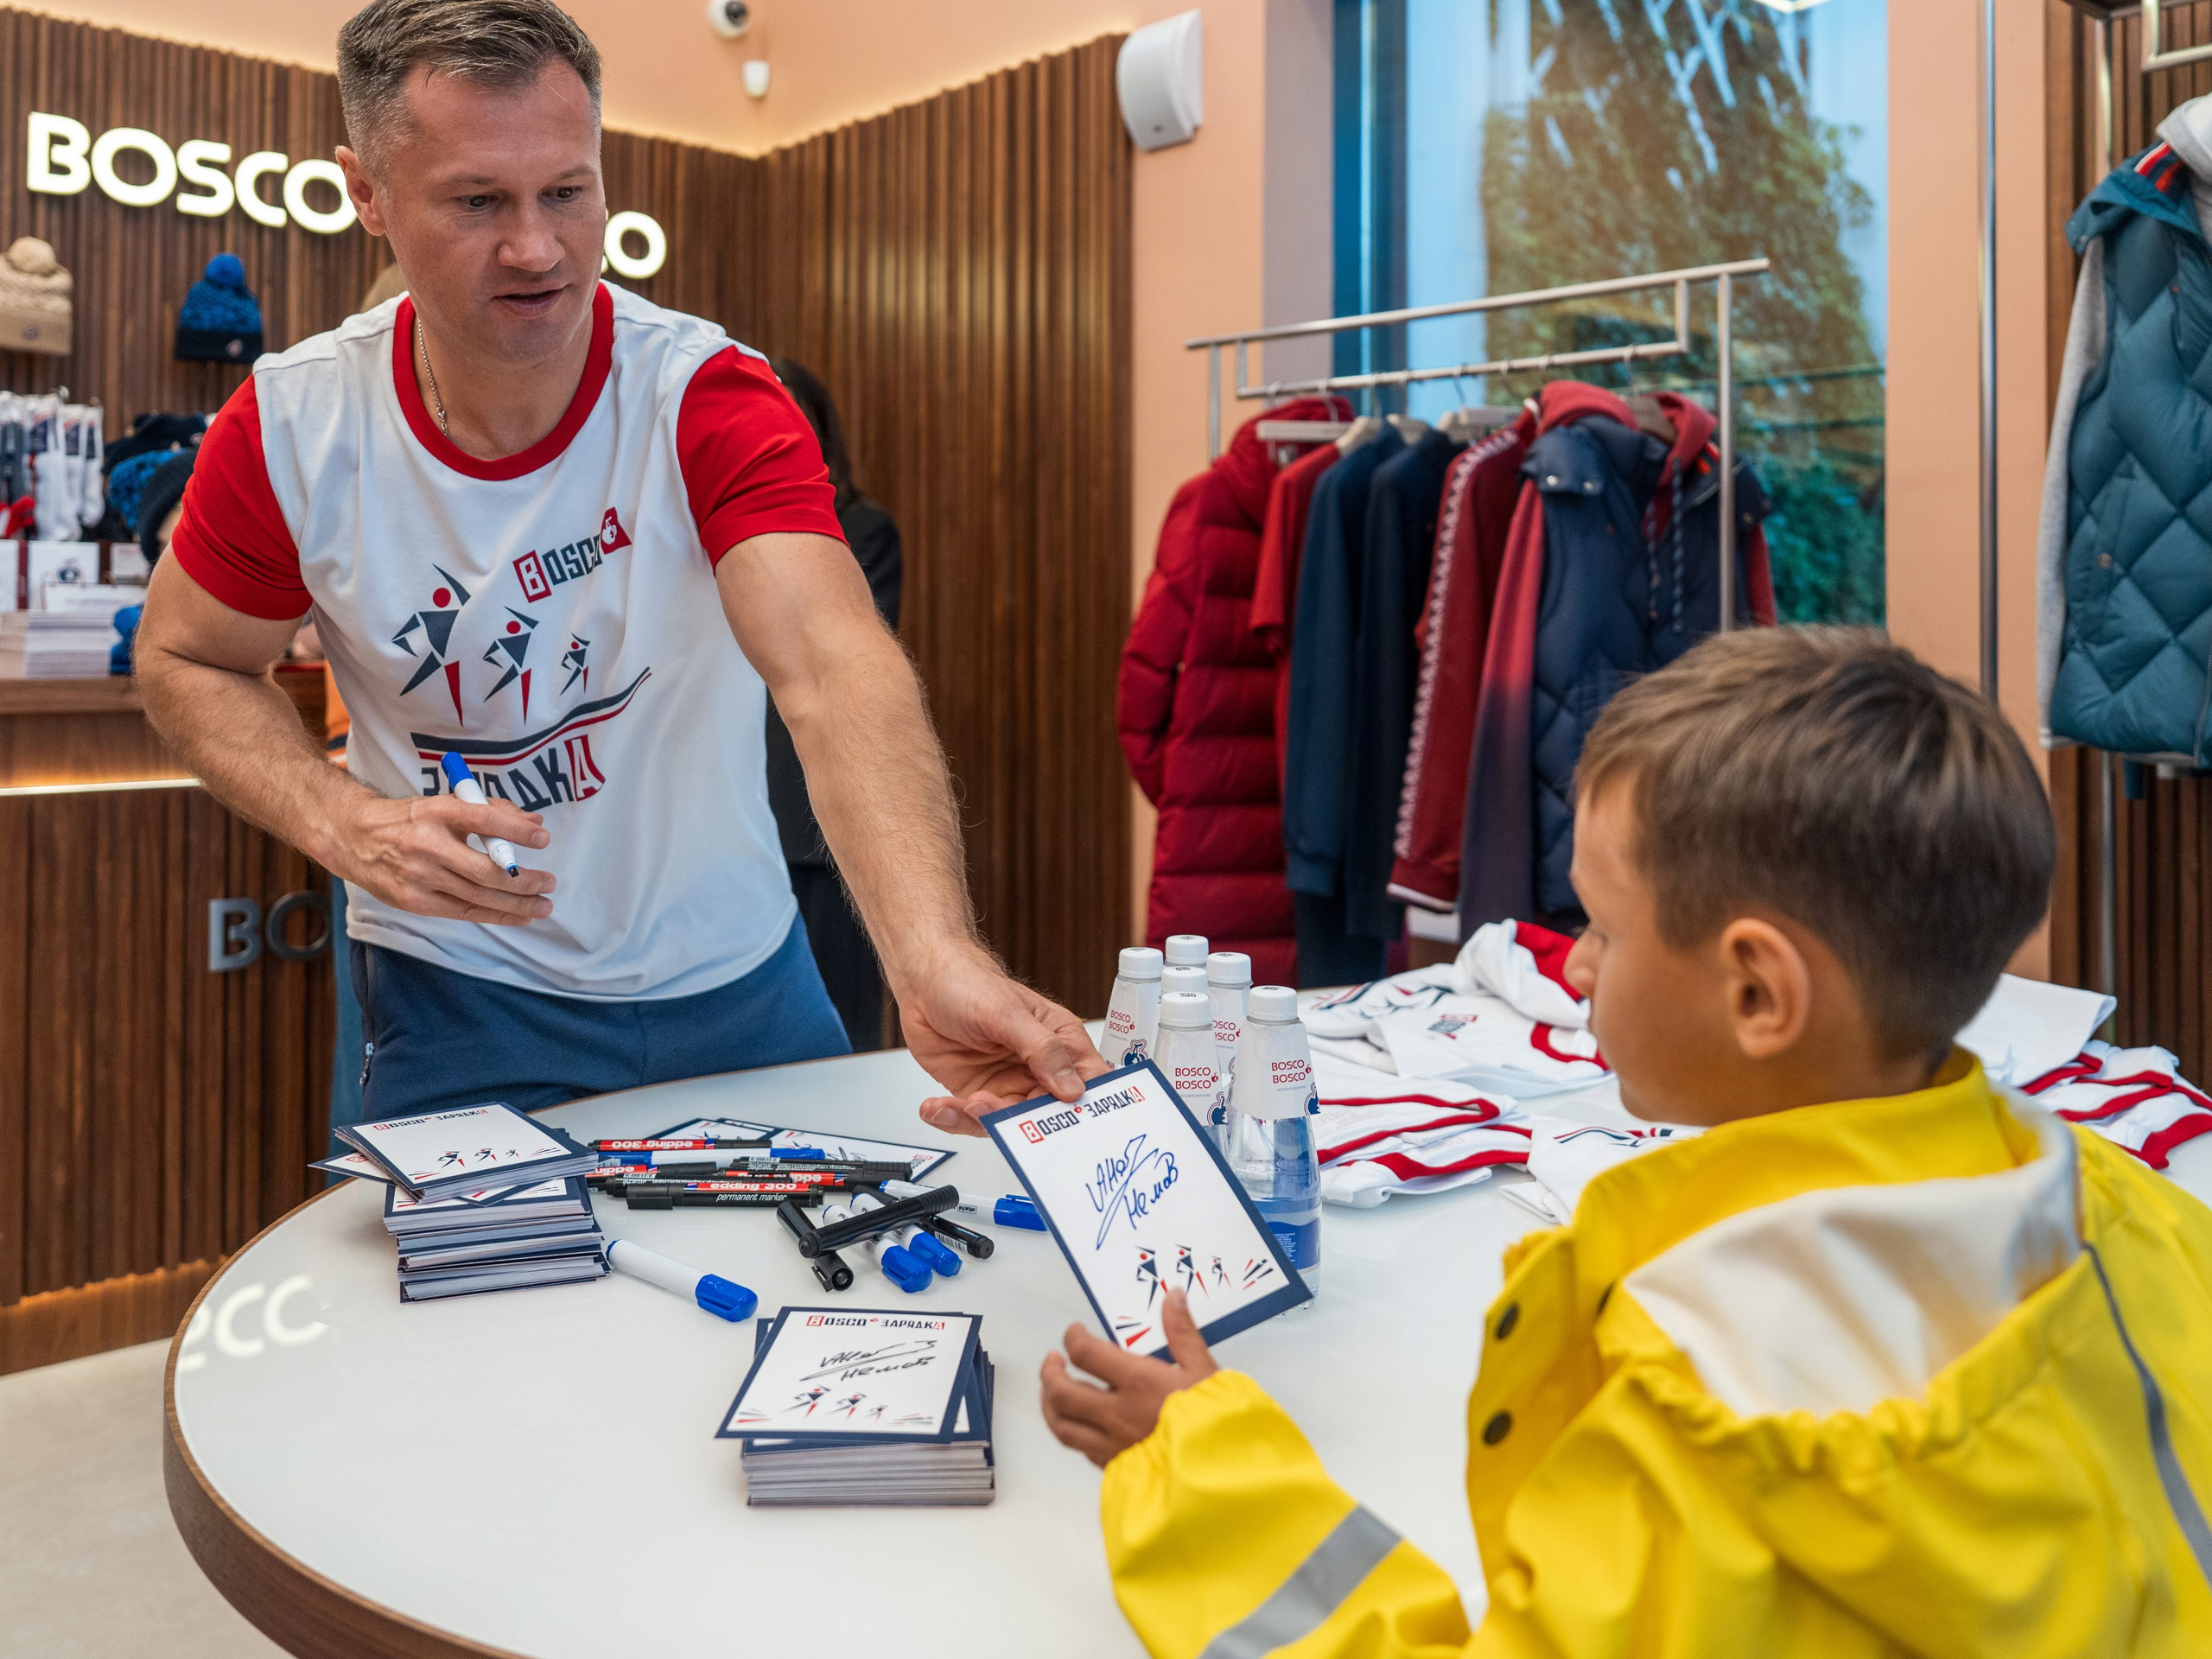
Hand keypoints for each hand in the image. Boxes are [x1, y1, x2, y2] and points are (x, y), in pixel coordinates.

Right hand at [329, 792, 555, 924]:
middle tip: (550, 882)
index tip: (543, 839)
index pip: (482, 819)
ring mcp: (419, 876)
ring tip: (543, 904)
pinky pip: (463, 911)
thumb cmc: (411, 820)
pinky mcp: (414, 901)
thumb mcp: (446, 805)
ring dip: (516, 904)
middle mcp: (427, 844)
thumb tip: (534, 825)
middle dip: (523, 880)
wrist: (355, 838)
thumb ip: (492, 811)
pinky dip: (495, 915)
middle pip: (484, 869)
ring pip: (477, 895)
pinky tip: (519, 916)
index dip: (515, 831)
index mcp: (436, 812)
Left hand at [907, 945, 1109, 1135]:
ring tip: (964, 1104)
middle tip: (999, 1112)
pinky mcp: (976, 1093)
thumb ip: (1042, 1049)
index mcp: (1060, 1042)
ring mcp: (1007, 1083)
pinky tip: (937, 1108)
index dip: (1086, 1108)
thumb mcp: (1008, 1013)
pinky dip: (953, 1119)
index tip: (1069, 1126)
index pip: (1088, 1082)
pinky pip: (970, 1119)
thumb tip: (1072, 1087)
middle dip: (1023, 1122)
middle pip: (1047, 1114)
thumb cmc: (970, 983)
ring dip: (982, 1120)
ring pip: (1007, 1124)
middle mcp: (1037, 1068)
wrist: (923, 983)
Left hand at [1040, 1290, 1217, 1467]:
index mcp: (1137, 1382)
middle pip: (1062, 1392)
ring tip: (1052, 1392)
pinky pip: (1081, 1449)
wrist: (1222, 1474)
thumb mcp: (1204, 1369)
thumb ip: (1182, 1331)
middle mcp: (1116, 1414)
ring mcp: (1111, 1445)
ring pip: (1062, 1426)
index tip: (1075, 1332)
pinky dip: (1072, 1431)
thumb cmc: (1215, 1420)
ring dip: (1050, 1405)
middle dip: (1050, 1372)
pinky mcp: (1115, 1468)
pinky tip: (1079, 1423)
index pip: (1085, 1353)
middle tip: (1054, 1360)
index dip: (1073, 1338)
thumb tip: (1172, 1294)